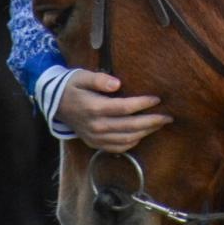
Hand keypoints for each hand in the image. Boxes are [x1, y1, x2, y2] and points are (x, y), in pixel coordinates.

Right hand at [57, 69, 172, 152]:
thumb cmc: (72, 86)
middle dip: (151, 122)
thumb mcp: (82, 76)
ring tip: (160, 124)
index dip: (142, 104)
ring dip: (145, 133)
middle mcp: (96, 126)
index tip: (157, 99)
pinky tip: (143, 134)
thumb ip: (99, 79)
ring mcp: (95, 137)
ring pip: (126, 139)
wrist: (55, 104)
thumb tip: (116, 84)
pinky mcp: (95, 143)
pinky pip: (117, 148)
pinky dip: (132, 143)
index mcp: (94, 108)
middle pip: (129, 127)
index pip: (124, 108)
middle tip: (168, 116)